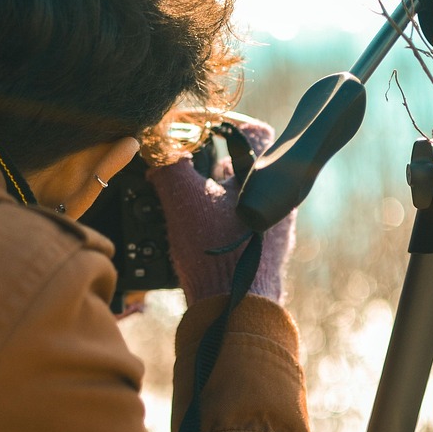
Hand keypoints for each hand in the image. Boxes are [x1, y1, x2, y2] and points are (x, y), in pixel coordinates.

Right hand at [145, 117, 295, 305]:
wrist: (235, 309)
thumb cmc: (215, 251)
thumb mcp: (181, 198)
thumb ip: (168, 162)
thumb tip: (156, 146)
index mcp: (266, 176)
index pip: (250, 129)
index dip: (219, 122)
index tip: (192, 128)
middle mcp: (276, 199)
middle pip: (240, 163)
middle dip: (205, 160)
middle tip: (178, 164)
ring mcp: (272, 228)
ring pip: (236, 194)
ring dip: (207, 191)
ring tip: (178, 197)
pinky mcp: (261, 252)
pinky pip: (236, 222)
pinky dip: (212, 217)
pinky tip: (190, 227)